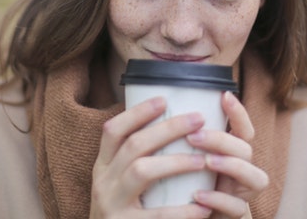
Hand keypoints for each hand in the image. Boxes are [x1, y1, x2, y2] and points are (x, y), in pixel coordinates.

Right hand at [90, 97, 213, 218]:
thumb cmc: (121, 216)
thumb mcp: (116, 188)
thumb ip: (132, 164)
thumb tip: (165, 129)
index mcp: (101, 169)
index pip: (112, 130)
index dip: (137, 112)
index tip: (163, 99)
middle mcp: (102, 184)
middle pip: (133, 145)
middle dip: (168, 129)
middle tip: (199, 119)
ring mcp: (111, 206)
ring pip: (142, 171)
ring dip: (177, 161)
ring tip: (204, 159)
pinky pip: (157, 216)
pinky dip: (183, 211)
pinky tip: (205, 207)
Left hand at [187, 91, 267, 218]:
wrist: (189, 218)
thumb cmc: (187, 186)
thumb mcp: (186, 158)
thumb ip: (183, 140)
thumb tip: (160, 109)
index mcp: (231, 153)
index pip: (242, 129)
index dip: (238, 112)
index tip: (225, 95)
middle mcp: (242, 170)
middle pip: (246, 148)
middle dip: (222, 140)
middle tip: (194, 136)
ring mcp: (242, 193)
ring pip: (255, 177)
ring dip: (230, 165)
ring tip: (207, 161)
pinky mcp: (235, 214)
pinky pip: (237, 207)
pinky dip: (219, 199)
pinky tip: (198, 195)